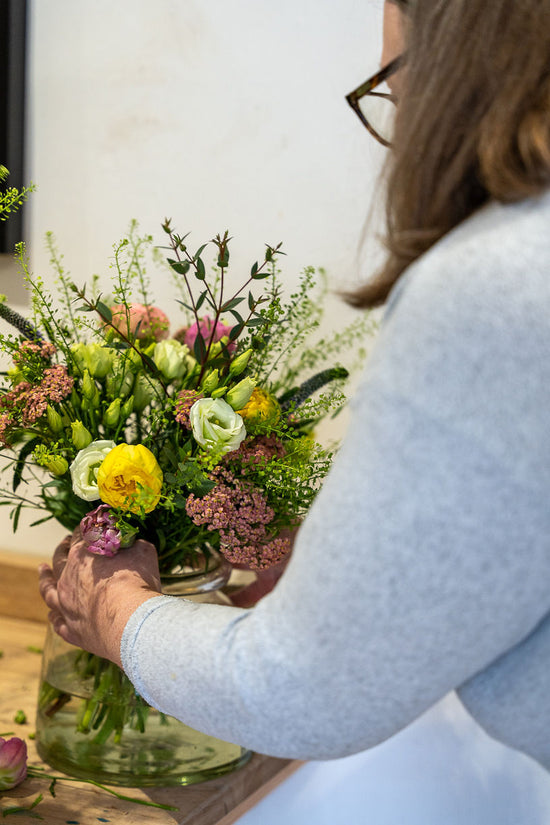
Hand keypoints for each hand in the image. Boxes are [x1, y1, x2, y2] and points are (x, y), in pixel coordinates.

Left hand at [38, 530, 161, 666]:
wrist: (130, 622)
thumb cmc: (136, 582)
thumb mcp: (143, 552)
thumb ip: (133, 544)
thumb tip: (133, 542)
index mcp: (83, 554)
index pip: (81, 534)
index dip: (86, 527)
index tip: (89, 524)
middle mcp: (67, 578)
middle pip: (60, 558)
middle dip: (63, 548)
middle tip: (65, 542)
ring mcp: (65, 605)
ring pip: (48, 589)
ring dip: (45, 578)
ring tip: (42, 570)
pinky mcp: (71, 629)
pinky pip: (57, 621)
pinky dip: (54, 616)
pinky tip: (53, 614)